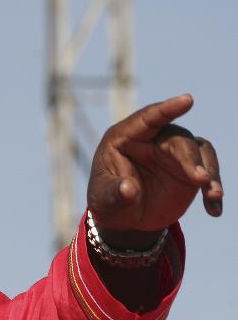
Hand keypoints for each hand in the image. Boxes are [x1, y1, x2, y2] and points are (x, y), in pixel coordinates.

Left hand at [87, 94, 222, 241]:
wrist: (125, 219)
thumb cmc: (109, 203)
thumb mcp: (106, 201)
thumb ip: (116, 194)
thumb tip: (129, 190)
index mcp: (124, 138)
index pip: (147, 118)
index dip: (167, 109)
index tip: (188, 100)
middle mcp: (151, 139)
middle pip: (178, 138)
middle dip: (190, 158)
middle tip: (200, 179)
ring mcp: (172, 152)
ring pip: (199, 150)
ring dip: (208, 171)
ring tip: (213, 194)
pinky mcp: (190, 167)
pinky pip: (209, 170)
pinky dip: (213, 188)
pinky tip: (213, 209)